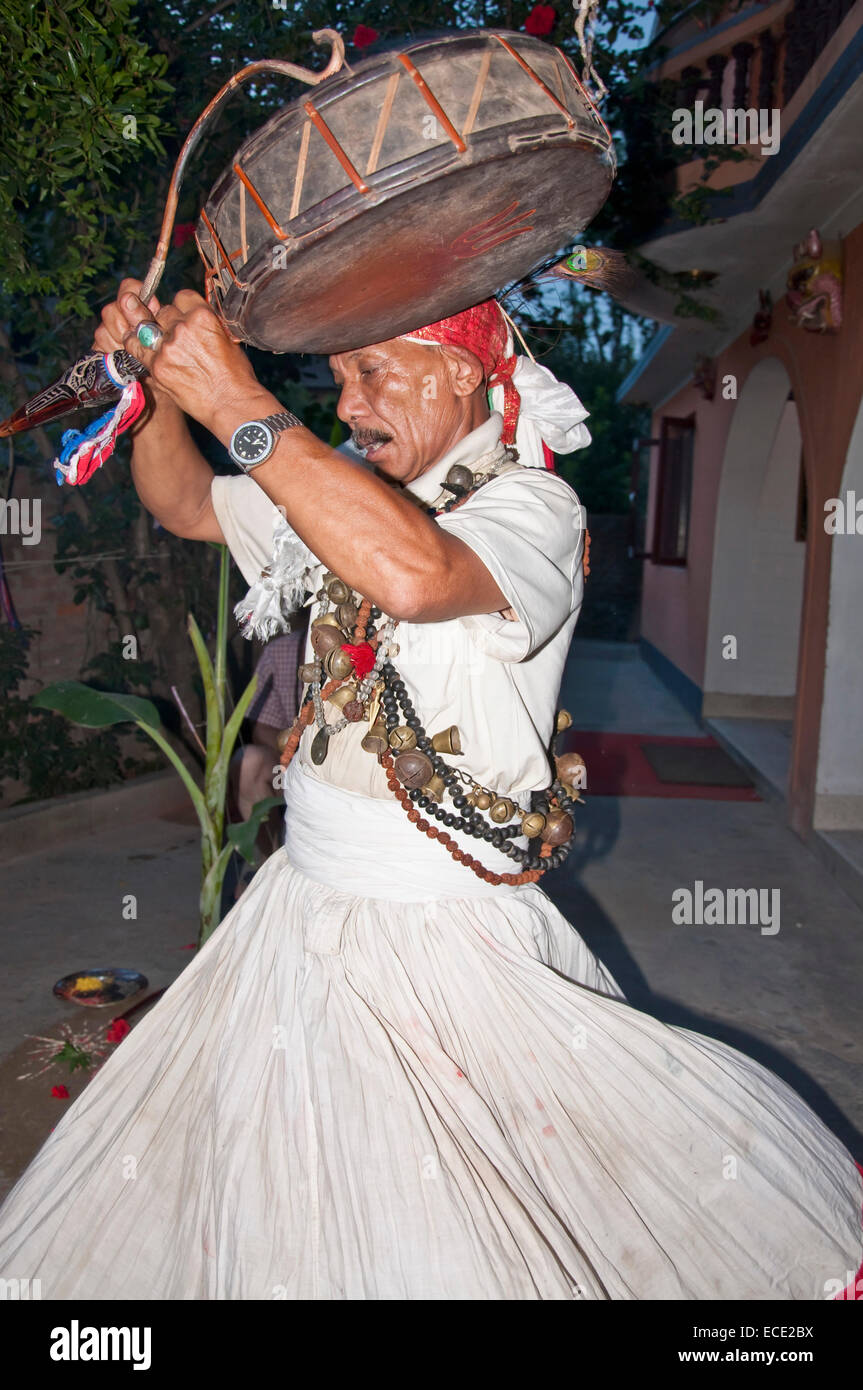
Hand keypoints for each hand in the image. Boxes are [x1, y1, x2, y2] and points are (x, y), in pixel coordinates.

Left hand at [100, 284, 270, 430]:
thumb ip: (207, 325)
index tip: (183, 315)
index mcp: (203, 317)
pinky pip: (136, 347)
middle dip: (167, 321)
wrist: (231, 404)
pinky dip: (136, 345)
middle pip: (163, 311)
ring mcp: (167, 347)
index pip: (182, 297)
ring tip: (154, 339)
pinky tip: (139, 347)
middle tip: (174, 336)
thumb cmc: (235, 377)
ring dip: (149, 331)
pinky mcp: (157, 366)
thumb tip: (195, 319)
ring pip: (146, 326)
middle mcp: (183, 328)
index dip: (182, 307)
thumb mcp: (228, 339)